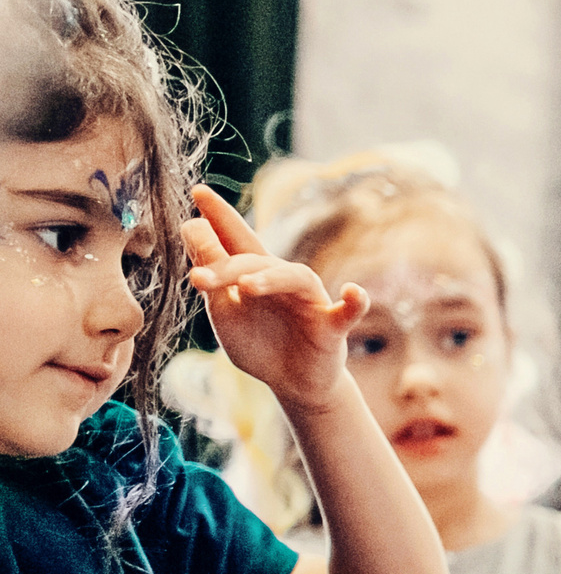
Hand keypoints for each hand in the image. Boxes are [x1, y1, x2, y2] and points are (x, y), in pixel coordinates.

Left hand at [181, 185, 366, 413]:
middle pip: (257, 259)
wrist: (292, 383)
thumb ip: (211, 275)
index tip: (197, 190)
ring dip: (271, 278)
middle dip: (227, 265)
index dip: (219, 214)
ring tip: (246, 287)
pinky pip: (349, 311)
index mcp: (254, 274)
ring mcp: (310, 301)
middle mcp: (283, 281)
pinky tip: (354, 291)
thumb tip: (192, 227)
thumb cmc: (260, 344)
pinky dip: (355, 301)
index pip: (236, 237)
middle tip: (198, 278)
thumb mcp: (224, 311)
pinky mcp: (332, 327)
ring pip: (295, 278)